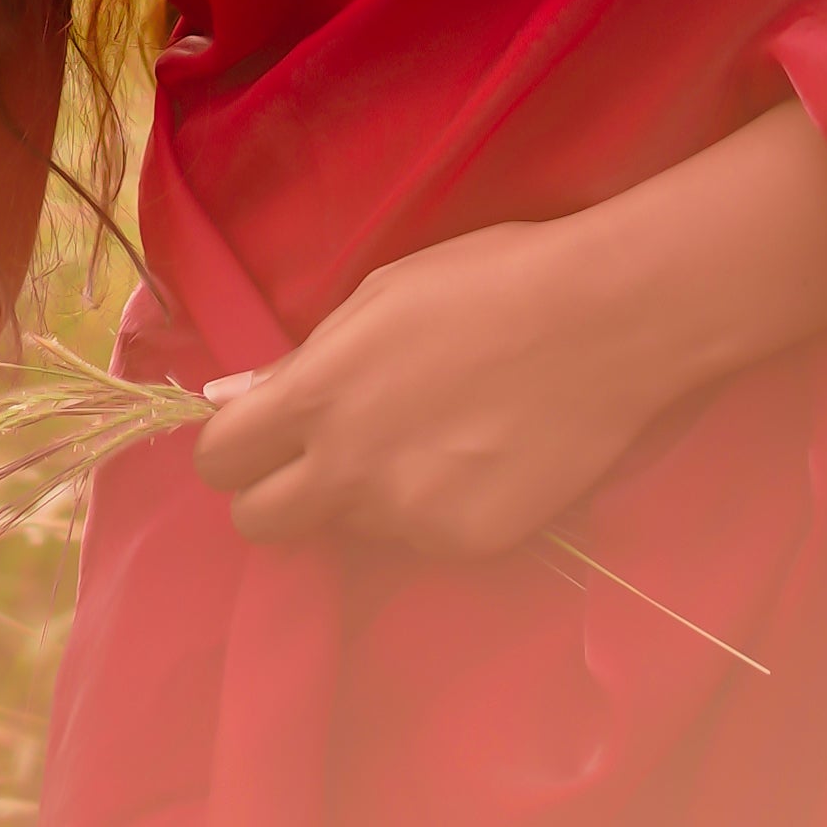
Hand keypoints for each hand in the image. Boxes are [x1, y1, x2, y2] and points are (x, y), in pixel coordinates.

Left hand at [187, 216, 677, 562]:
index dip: (234, 449)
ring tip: (437, 432)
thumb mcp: (378, 298)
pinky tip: (481, 454)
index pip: (220, 460)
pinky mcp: (468, 543)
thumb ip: (298, 362)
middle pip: (260, 522)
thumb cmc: (489, 282)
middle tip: (325, 457)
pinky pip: (423, 537)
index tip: (261, 438)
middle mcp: (350, 469)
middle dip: (277, 494)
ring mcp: (410, 516)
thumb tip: (229, 398)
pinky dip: (436, 505)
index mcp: (316, 397)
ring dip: (370, 493)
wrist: (606, 320)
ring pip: (351, 527)